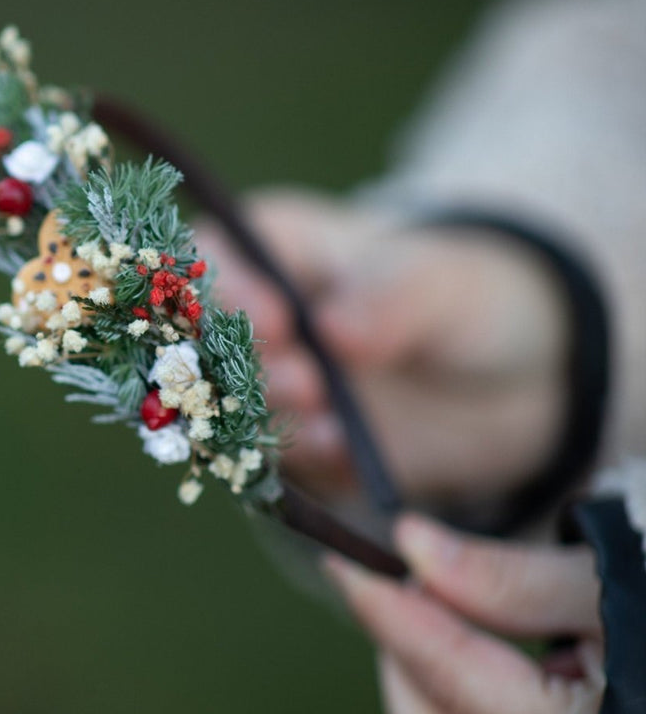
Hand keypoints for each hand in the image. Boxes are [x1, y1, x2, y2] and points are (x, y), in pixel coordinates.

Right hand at [197, 189, 569, 504]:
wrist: (513, 382)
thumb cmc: (466, 299)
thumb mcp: (442, 284)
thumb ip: (390, 299)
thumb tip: (333, 330)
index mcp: (274, 250)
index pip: (211, 258)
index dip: (224, 288)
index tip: (277, 319)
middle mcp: (254, 320)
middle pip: (200, 341)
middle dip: (239, 365)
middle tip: (306, 381)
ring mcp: (269, 386)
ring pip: (222, 406)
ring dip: (258, 415)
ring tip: (324, 412)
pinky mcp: (288, 448)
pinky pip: (263, 463)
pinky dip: (290, 462)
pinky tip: (339, 450)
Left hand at [325, 515, 601, 713]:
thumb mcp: (623, 584)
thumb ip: (513, 578)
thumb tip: (413, 548)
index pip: (452, 675)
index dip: (390, 612)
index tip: (347, 555)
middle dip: (397, 665)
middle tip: (393, 589)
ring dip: (424, 696)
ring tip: (438, 619)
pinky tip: (484, 661)